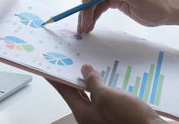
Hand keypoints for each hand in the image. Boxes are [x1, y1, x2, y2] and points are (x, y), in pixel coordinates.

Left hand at [49, 64, 164, 123]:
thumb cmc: (129, 119)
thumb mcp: (106, 97)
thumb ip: (93, 83)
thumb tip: (85, 70)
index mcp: (83, 114)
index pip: (64, 91)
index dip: (56, 77)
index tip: (49, 66)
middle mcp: (91, 116)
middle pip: (77, 93)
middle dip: (73, 77)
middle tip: (68, 61)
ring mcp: (104, 116)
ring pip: (92, 94)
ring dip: (91, 80)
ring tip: (89, 64)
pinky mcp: (116, 114)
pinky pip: (106, 97)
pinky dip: (105, 86)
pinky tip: (109, 76)